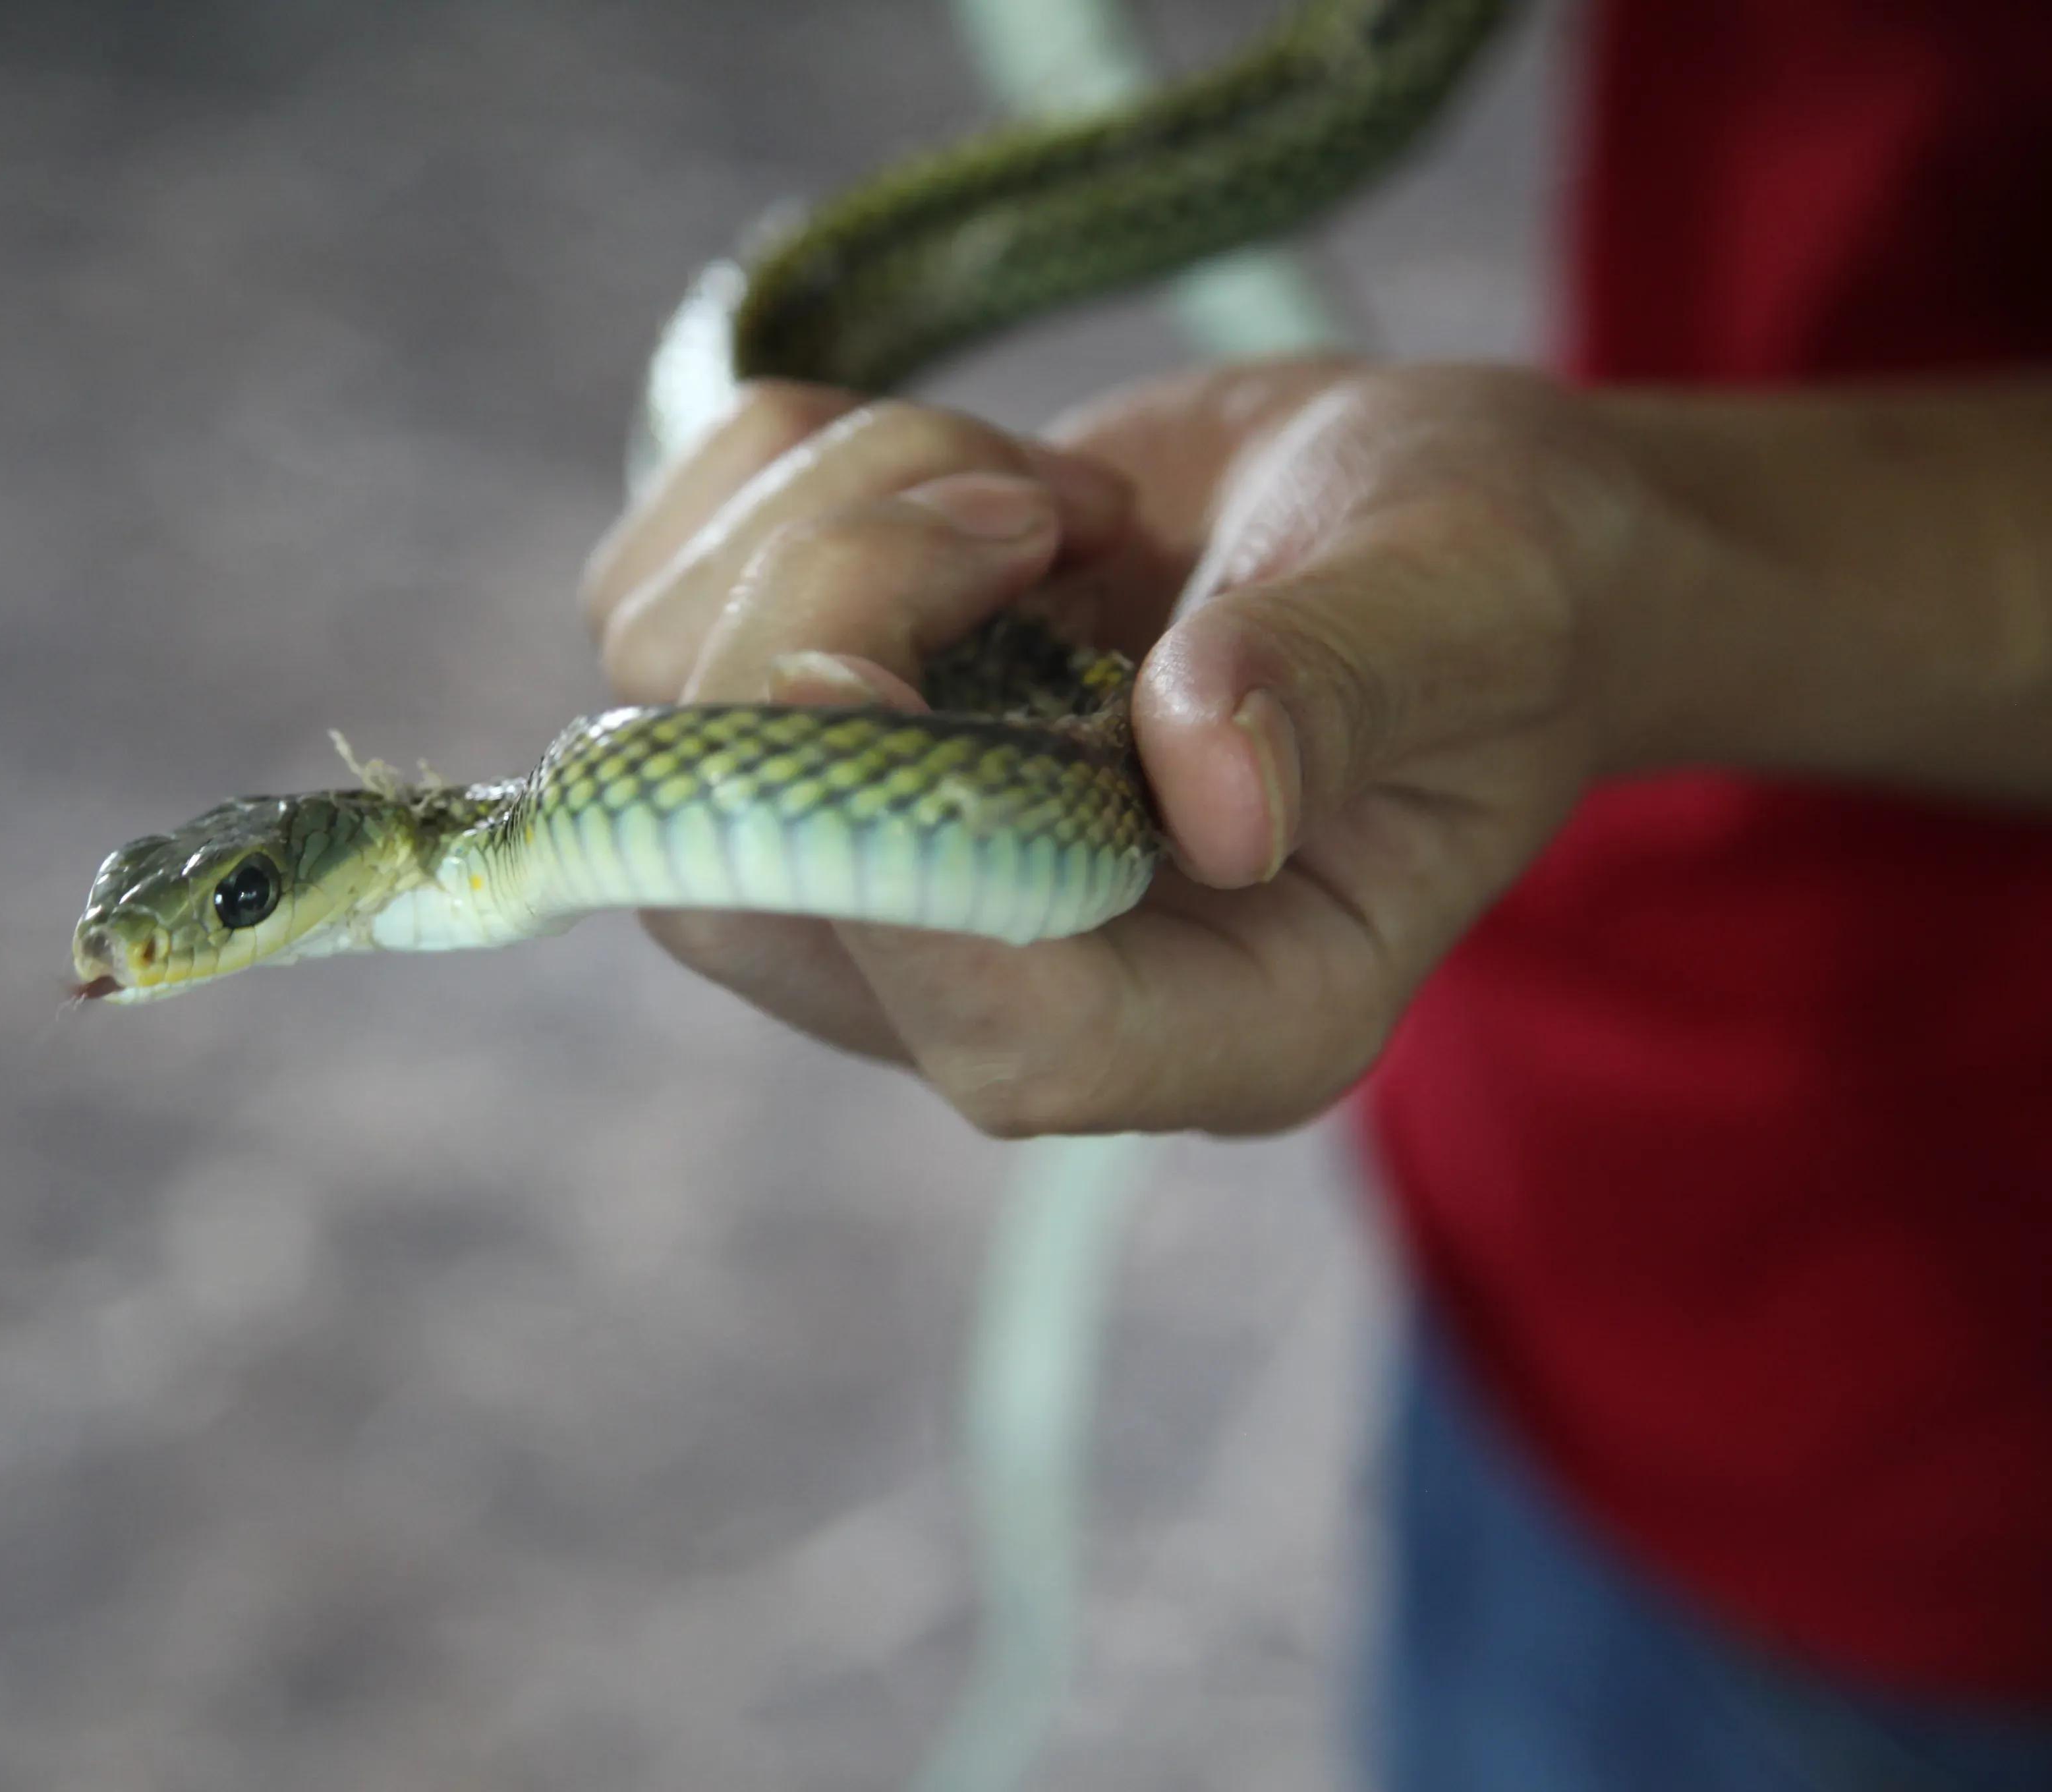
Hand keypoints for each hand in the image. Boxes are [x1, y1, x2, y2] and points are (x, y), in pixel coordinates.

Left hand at [579, 362, 1657, 1135]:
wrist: (1417, 521)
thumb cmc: (1495, 588)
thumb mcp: (1473, 607)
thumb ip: (1348, 684)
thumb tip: (1211, 795)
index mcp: (1220, 1022)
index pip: (998, 1038)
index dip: (895, 875)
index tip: (855, 659)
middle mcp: (1012, 983)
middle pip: (743, 878)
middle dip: (821, 621)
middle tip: (1015, 509)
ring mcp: (879, 868)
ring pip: (657, 717)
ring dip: (816, 525)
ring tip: (1028, 498)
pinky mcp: (796, 733)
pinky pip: (649, 603)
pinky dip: (767, 482)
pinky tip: (954, 478)